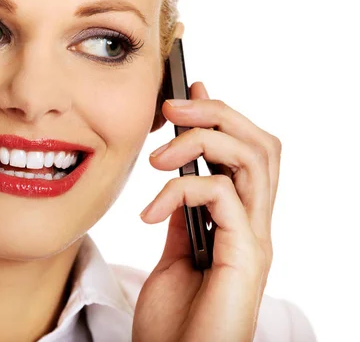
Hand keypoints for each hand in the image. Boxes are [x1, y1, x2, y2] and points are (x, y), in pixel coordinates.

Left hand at [132, 82, 280, 341]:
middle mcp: (255, 226)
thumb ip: (181, 215)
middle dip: (217, 113)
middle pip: (260, 144)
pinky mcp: (246, 256)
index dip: (220, 116)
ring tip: (158, 153)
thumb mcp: (173, 253)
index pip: (243, 153)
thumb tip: (177, 176)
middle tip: (173, 105)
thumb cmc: (173, 321)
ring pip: (254, 159)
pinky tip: (150, 212)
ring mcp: (255, 240)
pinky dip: (181, 190)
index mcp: (238, 222)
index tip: (187, 91)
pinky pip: (222, 196)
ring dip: (203, 140)